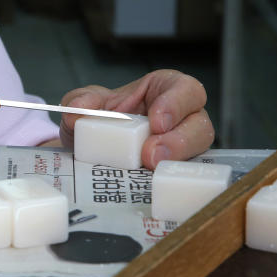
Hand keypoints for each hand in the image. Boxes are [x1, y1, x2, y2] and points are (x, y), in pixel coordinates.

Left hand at [57, 69, 213, 168]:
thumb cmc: (103, 116)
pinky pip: (185, 178)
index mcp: (166, 90)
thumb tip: (76, 111)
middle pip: (200, 126)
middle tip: (150, 155)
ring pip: (198, 155)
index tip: (157, 122)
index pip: (186, 90)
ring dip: (175, 162)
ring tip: (149, 169)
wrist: (92, 146)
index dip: (176, 104)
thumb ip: (80, 101)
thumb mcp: (88, 104)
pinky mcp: (177, 172)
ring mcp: (183, 148)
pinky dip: (171, 182)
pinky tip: (152, 186)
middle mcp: (182, 119)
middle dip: (179, 141)